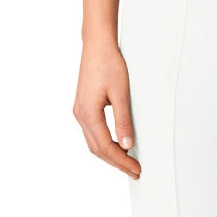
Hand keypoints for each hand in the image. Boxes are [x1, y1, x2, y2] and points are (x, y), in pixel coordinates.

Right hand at [73, 37, 140, 177]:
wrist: (97, 45)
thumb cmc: (109, 63)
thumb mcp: (121, 93)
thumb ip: (124, 120)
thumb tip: (128, 144)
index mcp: (88, 113)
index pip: (106, 147)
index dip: (122, 161)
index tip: (136, 168)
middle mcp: (80, 115)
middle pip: (98, 149)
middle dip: (117, 162)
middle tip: (134, 171)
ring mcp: (80, 111)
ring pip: (93, 143)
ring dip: (110, 155)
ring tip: (127, 162)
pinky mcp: (83, 107)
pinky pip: (92, 133)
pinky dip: (104, 143)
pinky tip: (117, 145)